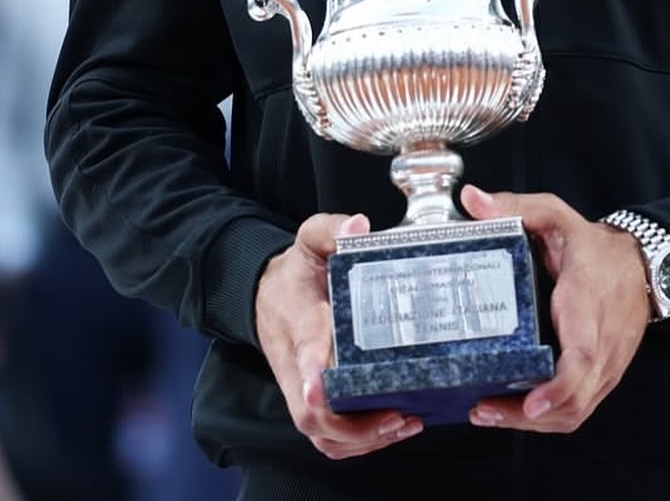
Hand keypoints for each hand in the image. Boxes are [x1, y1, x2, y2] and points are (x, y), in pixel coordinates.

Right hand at [254, 211, 423, 459]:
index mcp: (300, 322)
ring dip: (362, 440)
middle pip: (312, 414)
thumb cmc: (297, 270)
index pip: (304, 352)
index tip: (319, 387)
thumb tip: (359, 225)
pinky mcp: (310, 400)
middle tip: (398, 414)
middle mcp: (297, 364)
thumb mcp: (310, 239)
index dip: (312, 374)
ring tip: (404, 424)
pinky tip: (392, 429)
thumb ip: (331, 228)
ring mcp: (302, 387)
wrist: (265, 293)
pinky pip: (328, 437)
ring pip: (321, 434)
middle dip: (354, 426)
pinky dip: (357, 443)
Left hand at [460, 184, 649, 433]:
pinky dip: (547, 419)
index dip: (558, 386)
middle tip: (483, 409)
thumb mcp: (556, 215)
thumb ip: (515, 207)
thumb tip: (472, 200)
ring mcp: (605, 365)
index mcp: (586, 303)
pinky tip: (514, 413)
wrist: (641, 264)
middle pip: (574, 399)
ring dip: (533, 423)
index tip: (531, 401)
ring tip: (489, 414)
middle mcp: (601, 343)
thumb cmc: (593, 246)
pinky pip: (579, 409)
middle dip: (528, 415)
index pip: (582, 355)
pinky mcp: (603, 376)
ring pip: (576, 412)